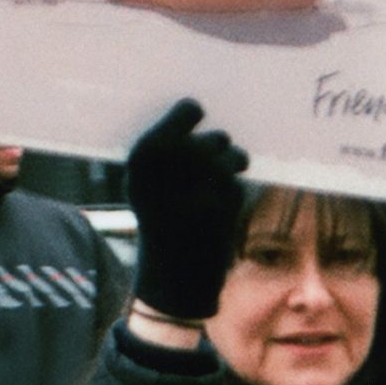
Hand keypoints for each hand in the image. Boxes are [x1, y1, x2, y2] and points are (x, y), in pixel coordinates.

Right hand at [127, 98, 248, 323]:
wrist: (170, 276)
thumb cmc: (158, 221)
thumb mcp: (147, 183)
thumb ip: (169, 145)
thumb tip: (201, 108)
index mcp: (147, 151)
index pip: (191, 108)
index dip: (198, 123)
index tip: (196, 134)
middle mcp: (174, 158)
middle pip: (218, 137)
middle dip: (217, 158)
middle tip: (202, 180)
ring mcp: (202, 178)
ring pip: (234, 158)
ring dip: (229, 174)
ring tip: (210, 195)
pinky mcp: (227, 200)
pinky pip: (238, 186)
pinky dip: (231, 199)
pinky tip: (213, 217)